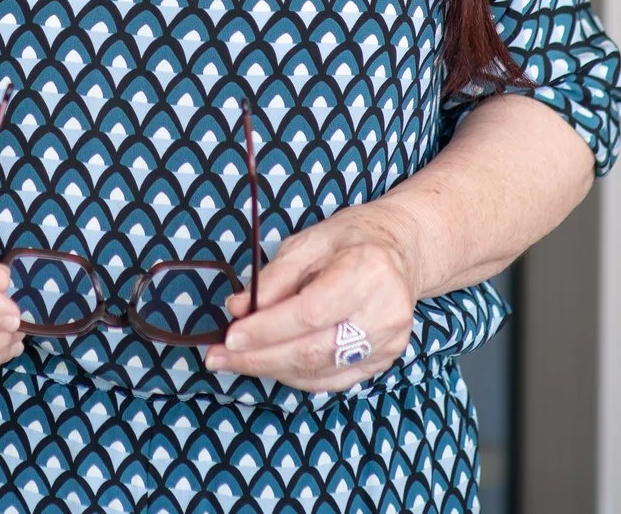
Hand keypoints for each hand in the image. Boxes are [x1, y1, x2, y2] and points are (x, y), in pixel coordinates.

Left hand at [203, 201, 423, 392]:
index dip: (267, 330)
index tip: (230, 336)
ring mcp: (389, 342)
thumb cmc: (351, 240)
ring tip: (237, 360)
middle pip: (313, 350)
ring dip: (272, 370)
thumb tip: (236, 309)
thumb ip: (273, 278)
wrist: (401, 252)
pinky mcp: (385, 361)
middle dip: (259, 358)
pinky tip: (272, 364)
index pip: (310, 313)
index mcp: (366, 271)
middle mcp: (384, 312)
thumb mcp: (308, 243)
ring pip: (320, 371)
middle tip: (219, 358)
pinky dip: (297, 377)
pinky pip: (333, 380)